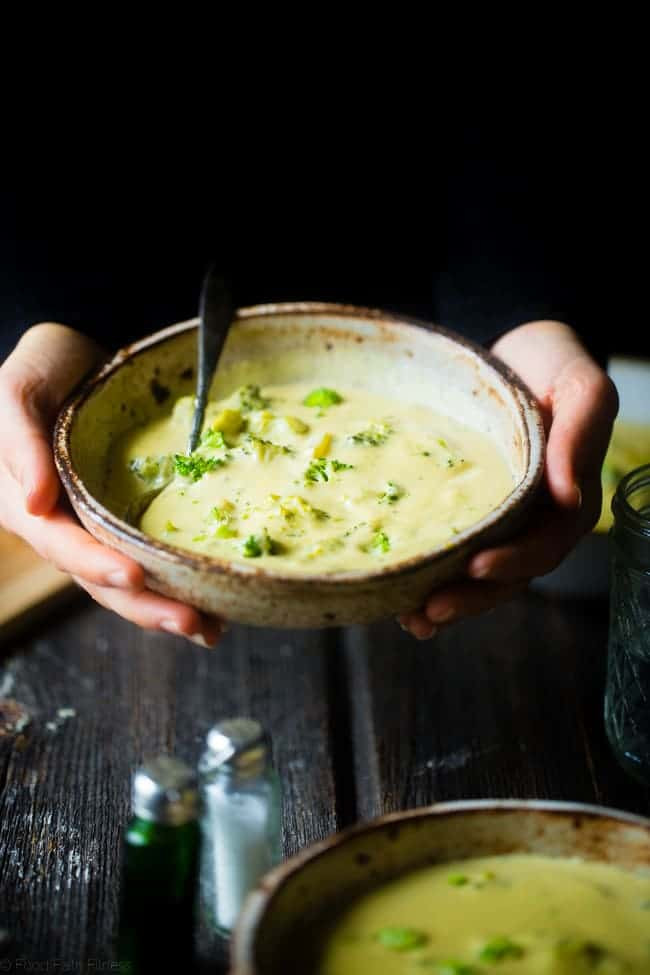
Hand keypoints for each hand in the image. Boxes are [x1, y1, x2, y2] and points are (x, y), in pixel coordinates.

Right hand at [0, 323, 224, 646]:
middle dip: (147, 607)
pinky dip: (182, 580)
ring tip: (211, 629)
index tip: (134, 578)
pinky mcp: (130, 518)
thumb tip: (36, 505)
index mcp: (29, 507)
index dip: (96, 565)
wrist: (76, 355)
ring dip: (169, 607)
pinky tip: (218, 598)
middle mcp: (65, 528)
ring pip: (133, 582)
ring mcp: (99, 527)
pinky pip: (154, 554)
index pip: (63, 546)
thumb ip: (20, 444)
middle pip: (102, 581)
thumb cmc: (41, 370)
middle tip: (192, 623)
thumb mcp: (18, 394)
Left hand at [399, 320, 618, 638]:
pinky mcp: (468, 512)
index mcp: (567, 500)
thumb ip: (579, 435)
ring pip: (478, 576)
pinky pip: (452, 552)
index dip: (514, 562)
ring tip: (410, 618)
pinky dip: (428, 576)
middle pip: (509, 576)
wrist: (519, 351)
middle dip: (472, 599)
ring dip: (447, 601)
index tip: (476, 568)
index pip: (545, 545)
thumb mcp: (580, 388)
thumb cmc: (555, 365)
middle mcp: (534, 520)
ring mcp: (500, 520)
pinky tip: (397, 592)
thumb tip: (569, 495)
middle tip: (431, 611)